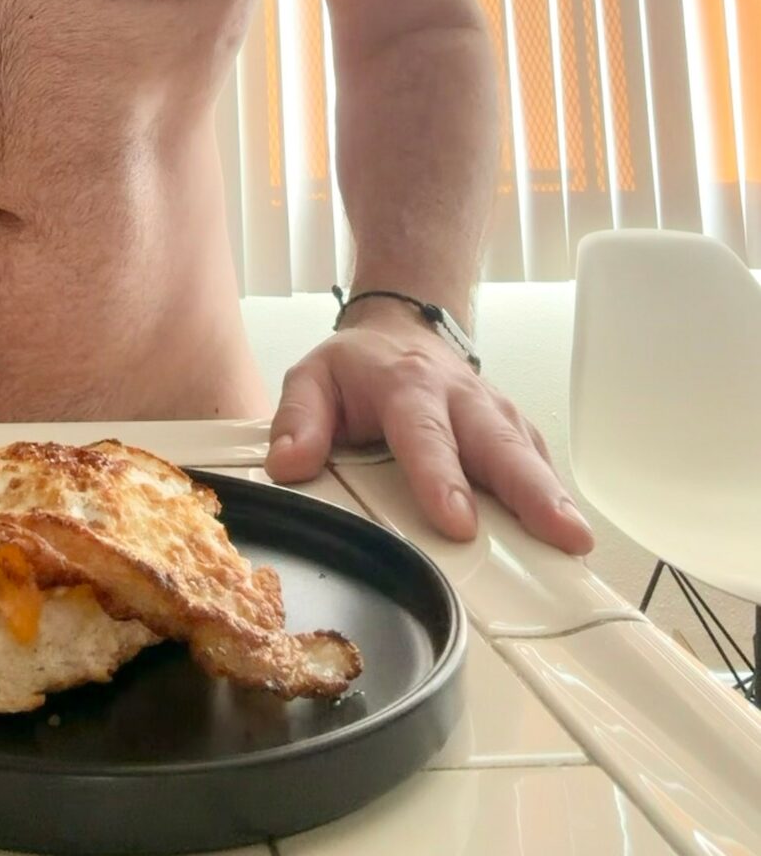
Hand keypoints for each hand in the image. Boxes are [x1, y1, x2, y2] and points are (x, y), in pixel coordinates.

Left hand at [264, 304, 595, 554]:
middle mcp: (458, 396)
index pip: (425, 434)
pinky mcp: (512, 427)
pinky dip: (555, 492)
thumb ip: (298, 419)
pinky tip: (569, 531)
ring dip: (553, 495)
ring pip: (527, 451)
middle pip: (497, 442)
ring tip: (576, 541)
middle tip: (559, 532)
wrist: (401, 325)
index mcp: (405, 384)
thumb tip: (288, 465)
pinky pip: (537, 458)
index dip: (441, 477)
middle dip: (528, 489)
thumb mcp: (312, 376)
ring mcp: (492, 411)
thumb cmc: (359, 366)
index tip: (458, 522)